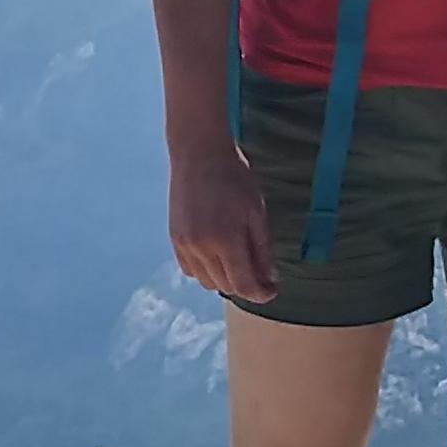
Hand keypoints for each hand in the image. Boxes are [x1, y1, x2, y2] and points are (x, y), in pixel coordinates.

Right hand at [169, 140, 277, 306]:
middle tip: (262, 276)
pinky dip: (206, 270)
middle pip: (226, 286)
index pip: (244, 285)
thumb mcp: (256, 211)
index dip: (261, 293)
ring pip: (207, 282)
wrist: (199, 153)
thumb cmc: (234, 177)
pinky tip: (218, 255)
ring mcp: (184, 244)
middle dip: (246, 286)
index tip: (272, 290)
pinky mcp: (174, 238)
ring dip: (226, 280)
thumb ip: (263, 248)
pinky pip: (190, 270)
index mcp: (226, 240)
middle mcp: (201, 247)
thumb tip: (270, 278)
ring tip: (240, 263)